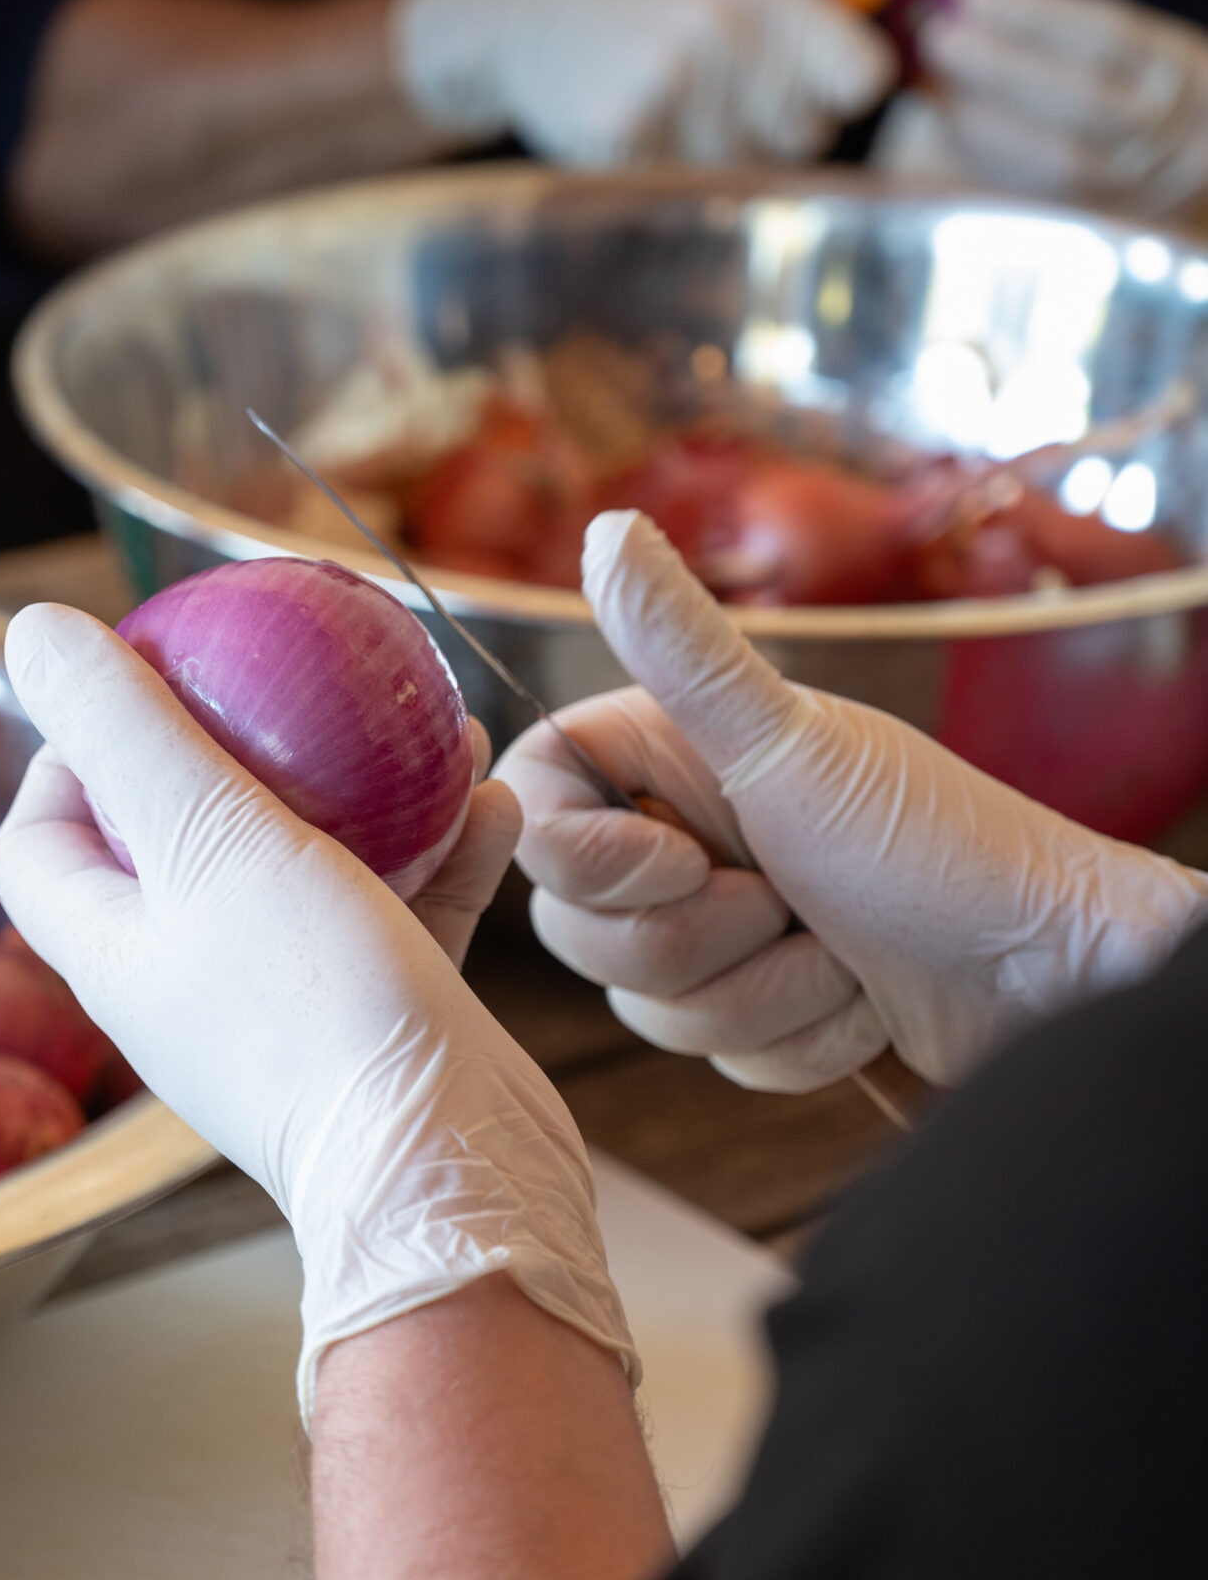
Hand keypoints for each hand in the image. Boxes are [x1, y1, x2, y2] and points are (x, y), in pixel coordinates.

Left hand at [0, 603, 634, 1419]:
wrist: (448, 1170)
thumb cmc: (315, 1006)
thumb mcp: (209, 835)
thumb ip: (127, 731)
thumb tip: (34, 632)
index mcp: (115, 949)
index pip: (38, 842)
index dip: (64, 754)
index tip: (143, 684)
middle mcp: (188, 981)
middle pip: (176, 843)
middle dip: (235, 748)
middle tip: (290, 678)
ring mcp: (287, 1004)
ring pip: (308, 868)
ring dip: (362, 790)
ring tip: (423, 720)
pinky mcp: (381, 1019)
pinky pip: (402, 913)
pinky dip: (439, 852)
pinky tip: (490, 794)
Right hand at [390, 0, 950, 167]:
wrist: (524, 14)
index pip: (866, 80)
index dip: (839, 86)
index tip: (797, 66)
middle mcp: (724, 31)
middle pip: (810, 135)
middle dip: (774, 122)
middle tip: (714, 77)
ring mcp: (669, 86)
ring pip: (749, 169)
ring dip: (718, 150)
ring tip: (671, 98)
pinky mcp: (621, 136)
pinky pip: (687, 186)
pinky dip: (667, 170)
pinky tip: (639, 125)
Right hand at [495, 510, 1207, 1091]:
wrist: (1042, 973)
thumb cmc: (929, 845)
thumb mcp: (788, 742)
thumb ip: (682, 646)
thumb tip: (606, 524)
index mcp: (670, 756)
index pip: (536, 810)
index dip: (589, 860)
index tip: (684, 859)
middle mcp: (683, 832)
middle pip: (578, 929)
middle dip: (701, 942)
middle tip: (790, 898)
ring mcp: (720, 922)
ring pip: (647, 1006)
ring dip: (763, 995)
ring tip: (843, 949)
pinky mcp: (760, 1002)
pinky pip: (717, 1055)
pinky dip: (797, 1039)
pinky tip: (860, 999)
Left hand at [887, 0, 1207, 213]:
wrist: (1165, 163)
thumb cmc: (1121, 81)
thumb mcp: (1116, 41)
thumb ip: (1052, 12)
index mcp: (1176, 68)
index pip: (1109, 33)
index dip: (1038, 12)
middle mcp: (1167, 130)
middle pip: (1080, 99)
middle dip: (1001, 67)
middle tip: (936, 37)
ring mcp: (1133, 182)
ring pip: (1054, 155)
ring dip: (982, 115)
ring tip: (930, 78)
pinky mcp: (1095, 220)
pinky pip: (1034, 190)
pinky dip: (987, 155)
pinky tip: (946, 123)